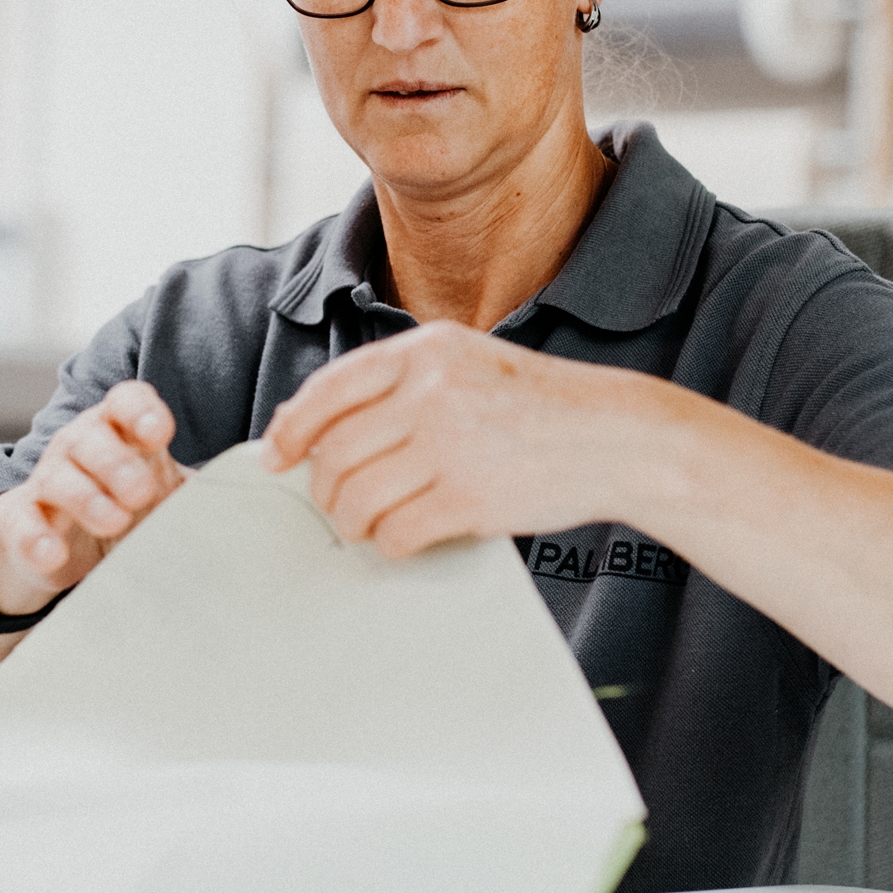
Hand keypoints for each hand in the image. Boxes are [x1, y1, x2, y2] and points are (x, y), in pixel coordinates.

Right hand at [0, 381, 188, 614]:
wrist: (52, 546)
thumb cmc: (121, 507)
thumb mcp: (163, 494)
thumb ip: (203, 487)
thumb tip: (264, 483)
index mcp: (118, 432)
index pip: (125, 401)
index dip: (141, 411)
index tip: (161, 433)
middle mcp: (79, 447)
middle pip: (90, 436)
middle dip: (116, 461)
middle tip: (142, 492)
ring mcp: (47, 483)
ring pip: (58, 477)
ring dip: (87, 498)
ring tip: (114, 521)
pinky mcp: (21, 524)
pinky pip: (23, 524)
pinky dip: (36, 539)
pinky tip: (53, 553)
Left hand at [258, 323, 649, 556]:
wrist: (616, 436)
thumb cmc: (536, 408)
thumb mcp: (466, 365)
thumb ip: (401, 385)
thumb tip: (316, 430)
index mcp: (424, 349)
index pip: (330, 389)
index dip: (292, 428)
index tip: (277, 455)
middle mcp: (430, 389)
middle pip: (334, 452)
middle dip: (325, 490)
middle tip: (338, 507)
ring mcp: (449, 443)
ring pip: (355, 497)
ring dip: (352, 522)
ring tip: (368, 526)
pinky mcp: (469, 497)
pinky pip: (395, 533)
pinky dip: (390, 544)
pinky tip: (406, 539)